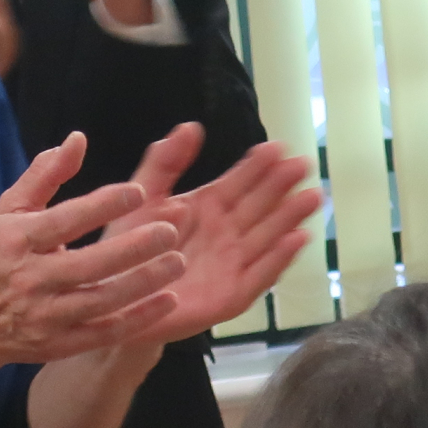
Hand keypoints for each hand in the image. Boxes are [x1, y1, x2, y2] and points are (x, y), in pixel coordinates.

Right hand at [0, 132, 187, 368]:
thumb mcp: (7, 211)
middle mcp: (30, 279)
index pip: (64, 221)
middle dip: (133, 247)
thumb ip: (44, 175)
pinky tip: (168, 300)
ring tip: (178, 261)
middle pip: (89, 264)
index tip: (137, 192)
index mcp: (16, 241)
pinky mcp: (58, 344)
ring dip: (144, 282)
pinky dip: (139, 319)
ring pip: (102, 301)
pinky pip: (105, 333)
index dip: (102, 206)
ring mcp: (45, 316)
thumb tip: (78, 139)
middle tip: (171, 230)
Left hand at [102, 122, 320, 340]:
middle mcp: (225, 234)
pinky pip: (259, 275)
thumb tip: (192, 126)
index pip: (238, 182)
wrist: (115, 301)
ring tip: (311, 196)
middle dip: (281, 186)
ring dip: (289, 218)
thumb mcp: (143, 198)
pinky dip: (278, 258)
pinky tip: (297, 239)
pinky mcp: (232, 295)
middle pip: (259, 206)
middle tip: (302, 164)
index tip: (276, 146)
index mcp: (207, 208)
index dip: (257, 165)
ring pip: (267, 236)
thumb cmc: (127, 249)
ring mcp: (232, 264)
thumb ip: (164, 163)